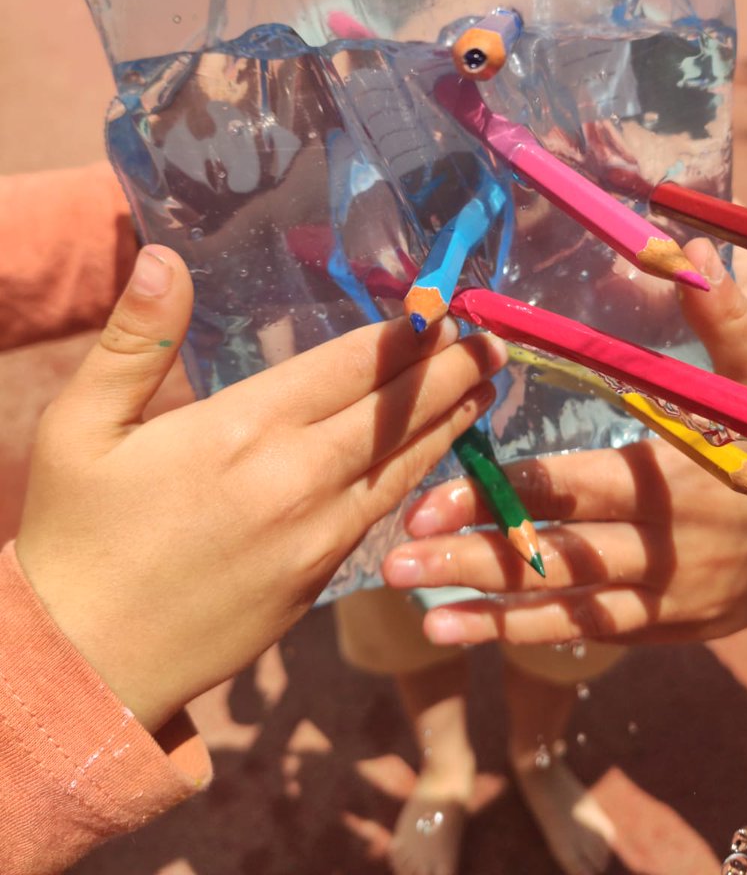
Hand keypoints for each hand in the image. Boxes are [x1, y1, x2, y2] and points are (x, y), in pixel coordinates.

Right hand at [15, 245, 506, 733]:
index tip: (443, 304)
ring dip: (451, 419)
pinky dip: (420, 474)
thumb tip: (164, 258)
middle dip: (450, 369)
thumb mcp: (80, 428)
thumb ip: (134, 341)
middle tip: (494, 338)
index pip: (347, 366)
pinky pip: (384, 511)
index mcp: (243, 430)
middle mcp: (296, 478)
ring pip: (404, 464)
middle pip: (394, 411)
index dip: (403, 334)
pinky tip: (437, 455)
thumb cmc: (76, 537)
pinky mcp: (318, 579)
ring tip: (488, 385)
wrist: (85, 666)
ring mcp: (316, 535)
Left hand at [383, 239, 746, 646]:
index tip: (427, 499)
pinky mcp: (684, 628)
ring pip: (573, 613)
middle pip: (555, 558)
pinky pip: (605, 634)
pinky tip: (491, 632)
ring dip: (496, 616)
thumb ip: (721, 315)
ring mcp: (676, 599)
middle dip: (472, 561)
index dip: (496, 496)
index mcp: (674, 476)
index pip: (568, 488)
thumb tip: (685, 246)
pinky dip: (548, 635)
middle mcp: (668, 548)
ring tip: (426, 620)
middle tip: (392, 564)